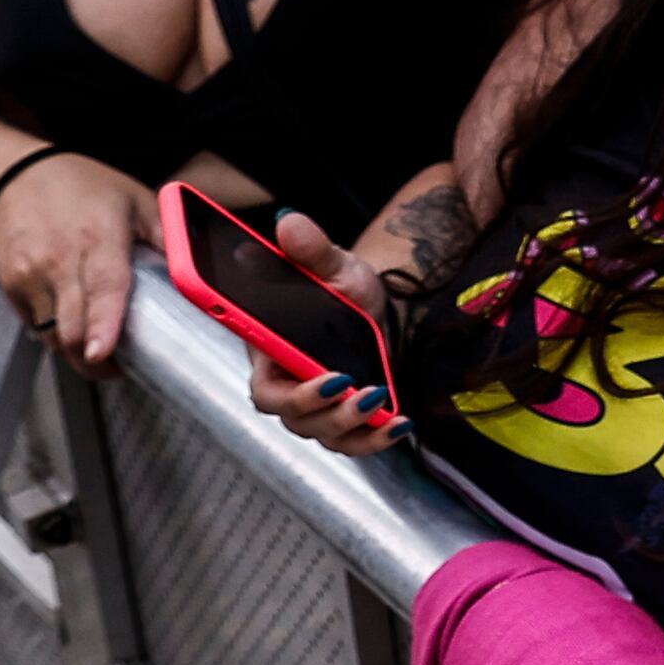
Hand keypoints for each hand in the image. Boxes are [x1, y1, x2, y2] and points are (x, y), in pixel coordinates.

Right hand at [0, 146, 153, 371]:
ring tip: (100, 345)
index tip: (104, 353)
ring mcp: (30, 274)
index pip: (103, 287)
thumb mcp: (137, 200)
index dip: (104, 325)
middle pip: (72, 326)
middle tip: (119, 364)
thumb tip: (200, 270)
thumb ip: (170, 237)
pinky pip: (36, 327)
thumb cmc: (82, 187)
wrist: (16, 178)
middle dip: (95, 359)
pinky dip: (56, 333)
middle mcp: (59, 258)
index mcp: (98, 236)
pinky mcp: (11, 286)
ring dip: (77, 350)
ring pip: (52, 334)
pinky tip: (73, 320)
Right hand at [241, 213, 408, 452]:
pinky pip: (351, 441)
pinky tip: (399, 424)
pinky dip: (374, 439)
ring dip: (352, 427)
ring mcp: (316, 405)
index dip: (290, 393)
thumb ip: (311, 250)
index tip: (328, 377)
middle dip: (326, 412)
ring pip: (322, 434)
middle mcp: (288, 383)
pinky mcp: (344, 414)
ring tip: (382, 403)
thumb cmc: (341, 285)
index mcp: (270, 352)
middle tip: (360, 391)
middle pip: (292, 418)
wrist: (372, 302)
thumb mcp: (333, 265)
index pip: (264, 388)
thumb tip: (290, 223)